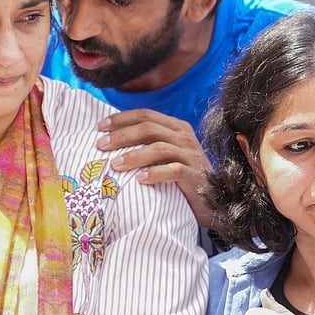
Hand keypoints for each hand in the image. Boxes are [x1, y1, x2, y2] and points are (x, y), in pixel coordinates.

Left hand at [96, 108, 211, 225]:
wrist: (214, 199)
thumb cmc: (182, 177)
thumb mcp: (167, 154)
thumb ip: (148, 144)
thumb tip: (111, 141)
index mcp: (176, 128)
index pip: (146, 115)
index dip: (121, 119)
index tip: (99, 126)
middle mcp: (184, 137)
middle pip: (149, 128)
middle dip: (122, 135)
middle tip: (101, 145)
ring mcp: (191, 156)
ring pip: (159, 148)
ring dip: (134, 155)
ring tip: (115, 165)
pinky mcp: (195, 176)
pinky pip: (174, 171)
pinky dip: (155, 174)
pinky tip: (140, 180)